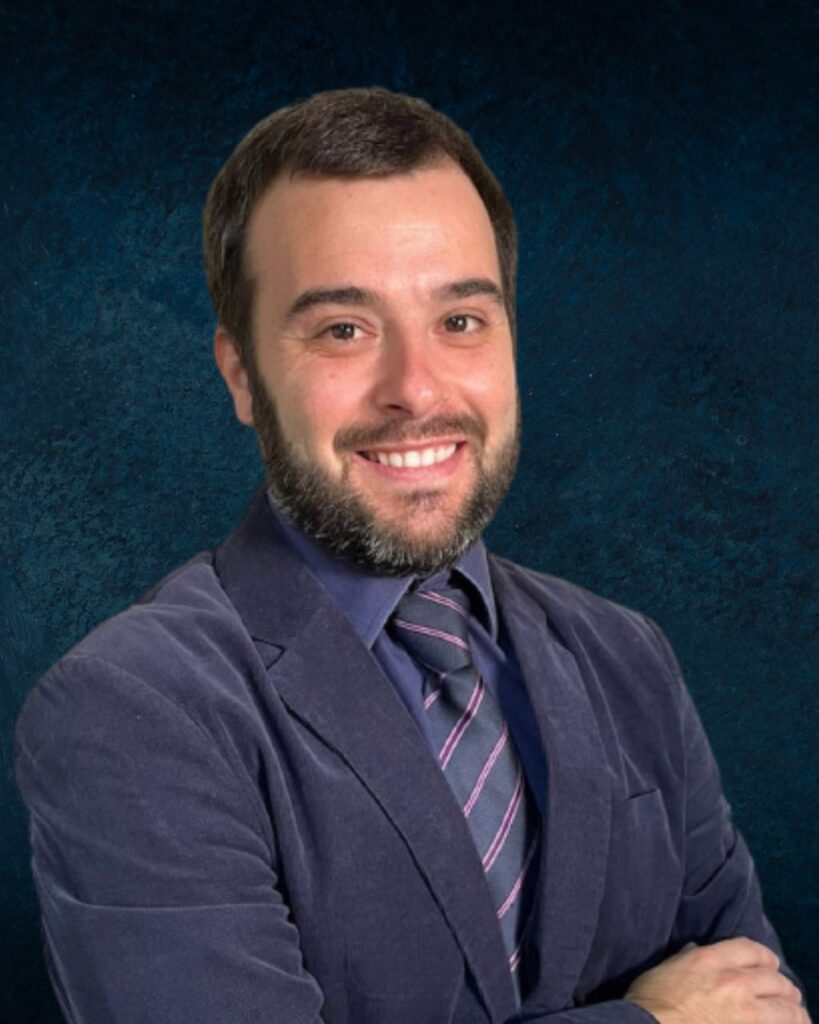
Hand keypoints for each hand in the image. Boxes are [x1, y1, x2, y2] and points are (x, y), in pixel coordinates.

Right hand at [624, 937, 808, 1023]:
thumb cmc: (650, 1002)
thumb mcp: (666, 968)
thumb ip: (686, 958)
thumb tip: (695, 950)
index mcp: (711, 959)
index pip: (751, 950)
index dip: (764, 957)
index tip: (769, 965)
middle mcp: (734, 981)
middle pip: (774, 978)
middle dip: (783, 986)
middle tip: (787, 994)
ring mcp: (746, 1012)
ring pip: (787, 1008)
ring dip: (794, 1012)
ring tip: (797, 1016)